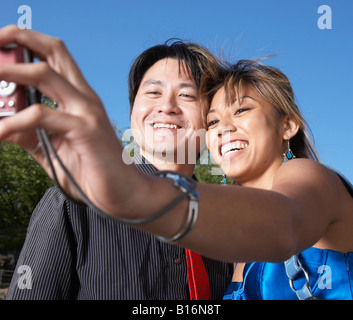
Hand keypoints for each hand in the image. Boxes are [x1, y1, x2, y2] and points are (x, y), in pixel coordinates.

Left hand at [0, 25, 137, 214]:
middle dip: (17, 37)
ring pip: (45, 73)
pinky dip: (14, 121)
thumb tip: (0, 124)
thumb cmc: (92, 172)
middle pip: (53, 49)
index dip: (25, 43)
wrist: (122, 193)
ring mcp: (87, 111)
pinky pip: (42, 116)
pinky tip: (0, 132)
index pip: (53, 57)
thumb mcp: (52, 150)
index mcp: (79, 98)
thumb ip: (28, 134)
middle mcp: (84, 97)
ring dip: (8, 71)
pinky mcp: (86, 130)